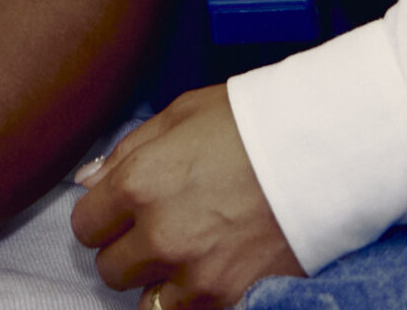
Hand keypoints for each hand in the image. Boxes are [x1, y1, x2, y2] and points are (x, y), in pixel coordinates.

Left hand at [71, 86, 301, 309]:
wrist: (321, 152)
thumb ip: (127, 152)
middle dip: (126, 250)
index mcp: (139, 183)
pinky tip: (209, 267)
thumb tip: (88, 181)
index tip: (119, 210)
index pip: (85, 225)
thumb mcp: (180, 115)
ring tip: (185, 251)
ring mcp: (194, 273)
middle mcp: (159, 235)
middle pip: (110, 269)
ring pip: (145, 302)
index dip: (101, 216)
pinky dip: (191, 297)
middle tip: (155, 229)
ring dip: (157, 281)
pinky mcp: (228, 297)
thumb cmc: (251, 123)